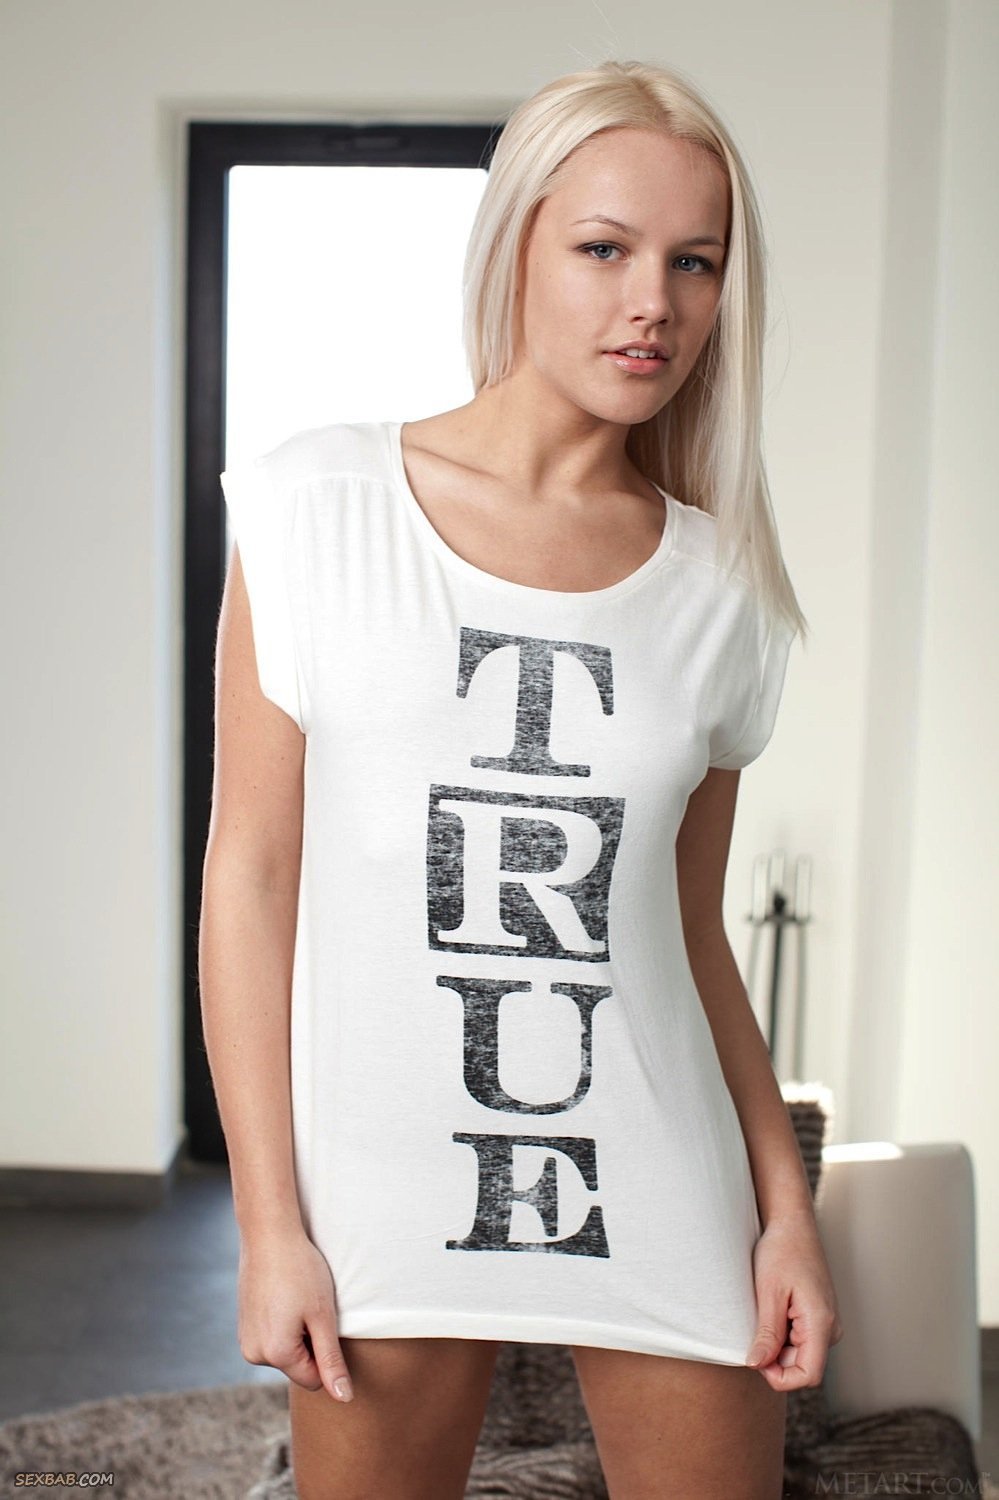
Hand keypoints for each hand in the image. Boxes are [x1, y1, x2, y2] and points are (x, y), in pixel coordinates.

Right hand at [237, 1223, 354, 1400]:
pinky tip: (284, 1297)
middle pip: (299, 1367)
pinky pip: (272, 1340)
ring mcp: (245, 1340)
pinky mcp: (243, 1327)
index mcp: (275, 1354)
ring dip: (297, 1333)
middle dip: (310, 1343)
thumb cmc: (301, 1271)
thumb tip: (344, 1399)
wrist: (269, 1234)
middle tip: (309, 1306)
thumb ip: (332, 1361)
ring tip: (296, 1299)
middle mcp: (254, 1354)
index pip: (314, 1379)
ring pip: (286, 1353)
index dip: (326, 1352)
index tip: (324, 1320)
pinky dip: (283, 1325)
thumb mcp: (323, 1317)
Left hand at [746, 1213, 843, 1389]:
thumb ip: (767, 1333)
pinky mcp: (819, 1317)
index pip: (808, 1375)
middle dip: (775, 1360)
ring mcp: (827, 1323)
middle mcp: (831, 1328)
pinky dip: (782, 1335)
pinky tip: (771, 1313)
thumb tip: (757, 1365)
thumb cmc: (781, 1251)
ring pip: (800, 1355)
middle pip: (802, 1367)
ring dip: (778, 1346)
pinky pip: (801, 1341)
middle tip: (754, 1330)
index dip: (780, 1377)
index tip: (756, 1358)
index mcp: (822, 1323)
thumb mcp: (768, 1293)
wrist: (792, 1225)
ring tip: (764, 1315)